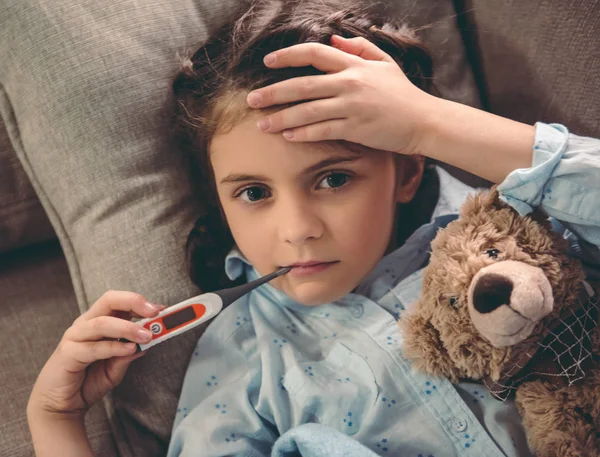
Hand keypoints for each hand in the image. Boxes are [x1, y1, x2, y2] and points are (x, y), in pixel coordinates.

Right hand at [27, 291, 164, 419]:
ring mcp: (75, 337)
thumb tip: (150, 340)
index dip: (141, 302)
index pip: (120, 302)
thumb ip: (129, 354)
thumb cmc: (88, 381)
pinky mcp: (68, 354)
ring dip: (128, 327)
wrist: (60, 405)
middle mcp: (86, 324)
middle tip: (155, 312)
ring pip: (103, 322)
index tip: (162, 309)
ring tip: (146, 335)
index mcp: (99, 321)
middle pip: (109, 301)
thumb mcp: (116, 367)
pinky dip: (114, 347)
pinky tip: (129, 349)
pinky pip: (94, 347)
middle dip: (134, 302)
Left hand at [246, 35, 440, 155]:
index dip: (288, 56)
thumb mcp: (385, 64)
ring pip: (308, 110)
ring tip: (263, 124)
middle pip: (303, 84)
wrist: (424, 121)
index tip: (268, 62)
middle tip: (252, 100)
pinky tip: (288, 136)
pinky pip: (323, 130)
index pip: (314, 53)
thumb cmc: (403, 94)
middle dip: (273, 92)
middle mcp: (350, 83)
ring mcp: (352, 106)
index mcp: (354, 65)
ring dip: (282, 117)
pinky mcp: (356, 128)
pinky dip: (304, 134)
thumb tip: (335, 41)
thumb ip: (360, 49)